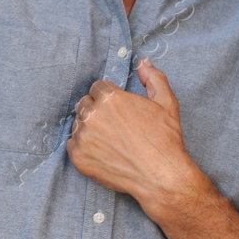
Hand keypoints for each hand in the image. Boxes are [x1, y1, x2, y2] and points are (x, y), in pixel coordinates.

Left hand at [66, 57, 193, 205]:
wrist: (161, 176)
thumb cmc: (165, 139)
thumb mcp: (166, 102)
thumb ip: (153, 78)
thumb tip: (142, 62)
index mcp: (110, 97)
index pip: (97, 88)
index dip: (108, 97)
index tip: (118, 109)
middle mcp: (92, 115)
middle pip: (84, 104)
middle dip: (96, 110)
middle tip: (114, 125)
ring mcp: (82, 136)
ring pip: (78, 124)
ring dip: (89, 128)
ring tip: (110, 139)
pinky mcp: (78, 156)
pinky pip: (72, 144)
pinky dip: (83, 146)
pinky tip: (102, 151)